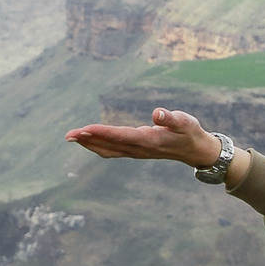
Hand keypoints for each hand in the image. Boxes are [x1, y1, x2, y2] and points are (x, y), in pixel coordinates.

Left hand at [66, 104, 228, 169]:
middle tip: (68, 135)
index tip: (85, 129)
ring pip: (108, 150)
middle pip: (109, 145)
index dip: (102, 132)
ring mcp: (136, 152)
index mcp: (149, 141)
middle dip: (88, 139)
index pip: (121, 136)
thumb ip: (171, 118)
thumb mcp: (185, 122)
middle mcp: (139, 149)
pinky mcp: (136, 151)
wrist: (196, 150)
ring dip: (89, 144)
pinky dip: (98, 146)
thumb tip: (157, 113)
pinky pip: (112, 151)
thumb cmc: (190, 132)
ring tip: (72, 137)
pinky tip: (88, 142)